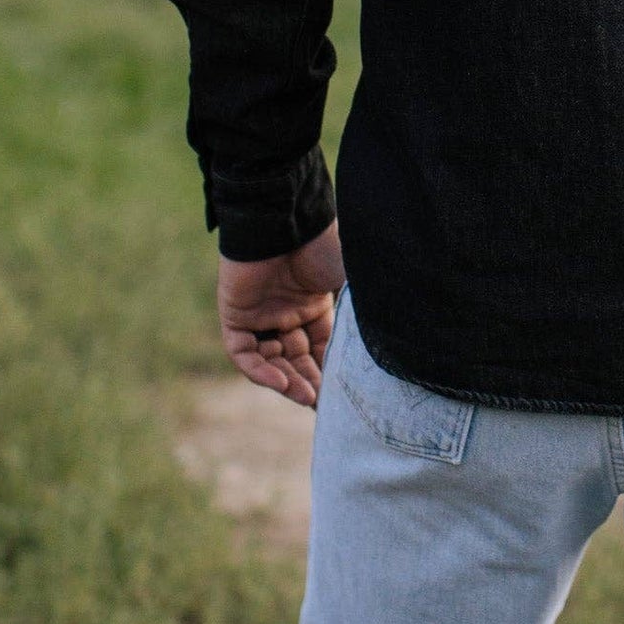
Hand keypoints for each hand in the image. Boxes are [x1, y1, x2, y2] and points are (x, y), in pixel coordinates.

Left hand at [217, 222, 345, 408]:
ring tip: (306, 396)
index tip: (340, 396)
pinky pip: (243, 352)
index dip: (328, 371)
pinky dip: (260, 370)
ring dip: (287, 380)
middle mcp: (286, 311)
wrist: (287, 220)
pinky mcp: (235, 313)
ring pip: (270, 360)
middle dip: (309, 382)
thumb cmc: (322, 245)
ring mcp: (260, 312)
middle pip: (296, 358)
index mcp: (314, 302)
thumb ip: (359, 315)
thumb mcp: (350, 283)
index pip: (320, 347)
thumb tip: (388, 342)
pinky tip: (281, 381)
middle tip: (323, 404)